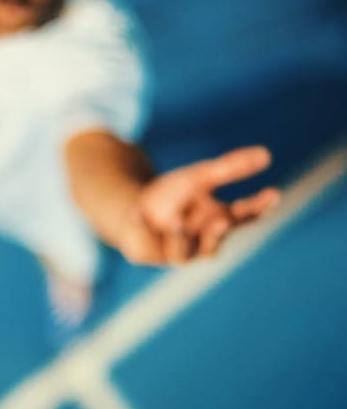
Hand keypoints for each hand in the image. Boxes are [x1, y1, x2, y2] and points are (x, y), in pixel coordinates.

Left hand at [120, 146, 280, 265]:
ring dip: (180, 239)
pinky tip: (137, 216)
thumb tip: (266, 155)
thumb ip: (228, 168)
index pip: (245, 217)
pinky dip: (142, 229)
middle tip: (222, 220)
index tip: (273, 193)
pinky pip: (145, 245)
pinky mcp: (147, 253)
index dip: (259, 207)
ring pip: (181, 253)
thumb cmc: (174, 196)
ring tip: (176, 222)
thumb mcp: (199, 177)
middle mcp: (201, 241)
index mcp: (219, 221)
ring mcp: (175, 251)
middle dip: (218, 233)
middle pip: (215, 241)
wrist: (135, 208)